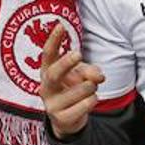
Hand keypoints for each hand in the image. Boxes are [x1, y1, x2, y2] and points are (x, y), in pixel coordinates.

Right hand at [39, 24, 104, 139]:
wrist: (69, 119)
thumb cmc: (73, 89)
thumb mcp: (82, 75)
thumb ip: (90, 71)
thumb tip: (98, 77)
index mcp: (48, 72)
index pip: (48, 55)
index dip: (53, 40)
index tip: (60, 25)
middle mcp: (46, 87)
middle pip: (52, 74)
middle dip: (65, 63)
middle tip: (78, 54)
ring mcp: (51, 105)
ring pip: (77, 91)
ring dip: (89, 86)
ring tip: (91, 86)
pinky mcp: (60, 119)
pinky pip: (83, 106)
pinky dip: (92, 100)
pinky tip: (91, 100)